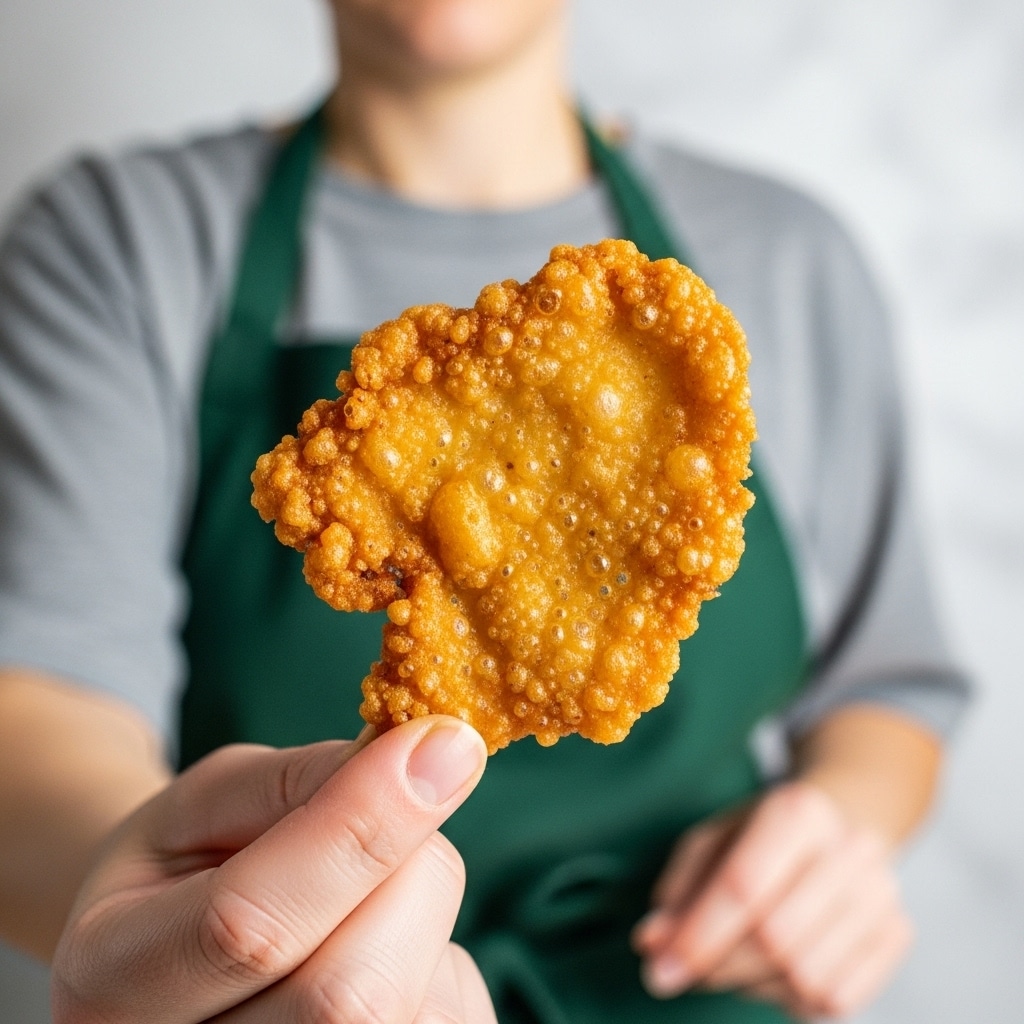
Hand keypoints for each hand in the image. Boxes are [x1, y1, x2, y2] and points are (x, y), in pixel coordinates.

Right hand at [51, 717, 495, 1023]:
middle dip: (406, 874)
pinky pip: (448, 1018)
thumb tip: (435, 754)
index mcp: (113, 982)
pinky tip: (382, 943)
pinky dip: (438, 959)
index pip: (249, 926)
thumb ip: (306, 779)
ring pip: (415, 1012)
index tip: (443, 743)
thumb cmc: (196, 859)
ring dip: (424, 916)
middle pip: (350, 997)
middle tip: (401, 811)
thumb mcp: (215, 796)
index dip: (363, 828)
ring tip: (365, 893)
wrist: (178, 951)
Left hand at [632, 781, 912, 1019]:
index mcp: (798, 811)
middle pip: (774, 938)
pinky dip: (792, 998)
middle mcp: (850, 847)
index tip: (660, 970)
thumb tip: (653, 944)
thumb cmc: (763, 836)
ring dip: (753, 984)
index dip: (698, 937)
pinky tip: (777, 969)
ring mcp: (882, 893)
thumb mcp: (712, 842)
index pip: (743, 887)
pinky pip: (835, 999)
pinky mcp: (898, 933)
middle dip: (719, 966)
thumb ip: (679, 892)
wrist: (843, 820)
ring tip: (736, 961)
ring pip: (805, 978)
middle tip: (686, 971)